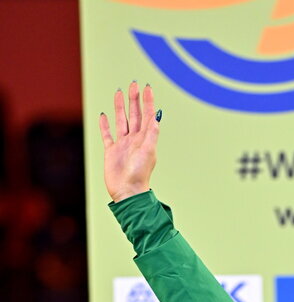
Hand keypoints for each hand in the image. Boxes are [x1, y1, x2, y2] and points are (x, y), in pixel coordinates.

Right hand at [100, 82, 159, 201]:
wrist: (127, 191)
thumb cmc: (139, 174)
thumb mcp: (148, 152)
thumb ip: (152, 134)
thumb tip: (156, 117)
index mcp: (145, 139)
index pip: (147, 116)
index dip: (148, 102)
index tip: (147, 88)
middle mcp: (134, 140)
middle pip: (134, 115)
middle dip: (134, 100)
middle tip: (133, 84)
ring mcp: (122, 145)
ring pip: (121, 121)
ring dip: (120, 107)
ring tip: (119, 93)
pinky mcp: (111, 151)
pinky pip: (107, 135)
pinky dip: (105, 125)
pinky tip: (103, 115)